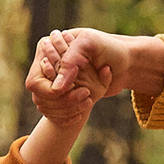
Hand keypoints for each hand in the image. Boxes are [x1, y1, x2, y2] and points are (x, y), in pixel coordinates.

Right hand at [28, 25, 163, 111]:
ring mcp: (57, 82)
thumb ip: (69, 63)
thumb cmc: (110, 49)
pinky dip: (69, 117)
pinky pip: (56, 114)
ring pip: (47, 107)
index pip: (36, 81)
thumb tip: (56, 89)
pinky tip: (85, 110)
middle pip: (40, 96)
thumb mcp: (89, 46)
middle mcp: (49, 67)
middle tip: (87, 94)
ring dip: (68, 109)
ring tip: (89, 99)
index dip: (52, 90)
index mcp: (49, 50)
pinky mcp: (66, 94)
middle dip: (64, 100)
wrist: (127, 64)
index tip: (77, 86)